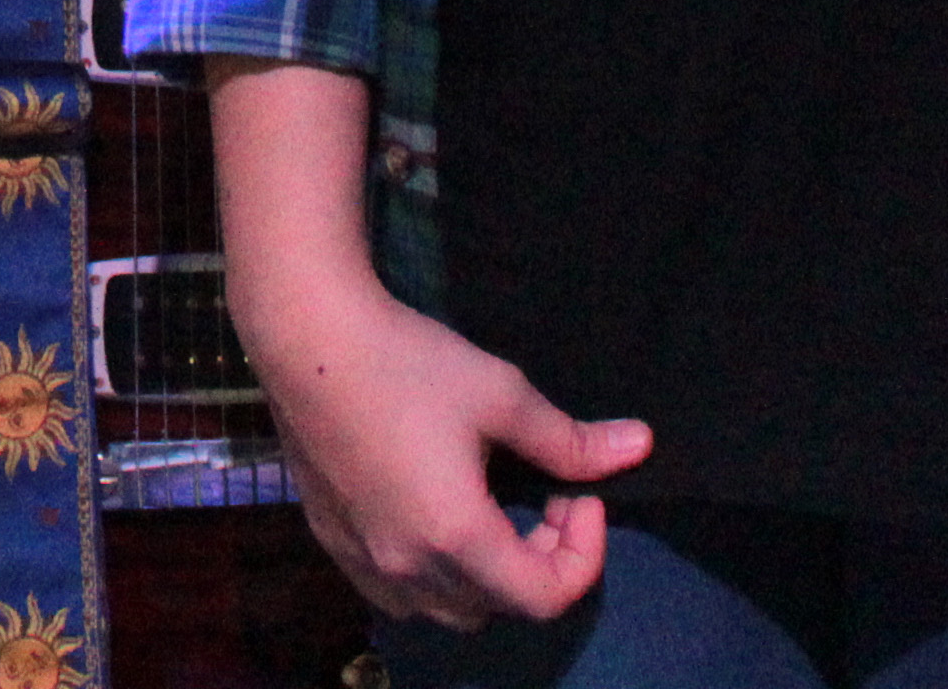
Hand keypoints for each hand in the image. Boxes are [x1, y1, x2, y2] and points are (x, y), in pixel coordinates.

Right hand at [241, 261, 649, 628]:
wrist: (305, 335)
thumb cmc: (408, 361)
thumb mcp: (501, 394)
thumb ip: (571, 440)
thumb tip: (642, 445)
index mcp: (457, 536)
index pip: (546, 596)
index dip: (584, 555)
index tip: (581, 495)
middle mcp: (409, 567)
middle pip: (501, 606)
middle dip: (541, 561)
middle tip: (548, 496)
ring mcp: (365, 560)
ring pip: (447, 610)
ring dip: (488, 578)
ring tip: (494, 511)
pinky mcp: (333, 541)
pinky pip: (398, 593)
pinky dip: (434, 576)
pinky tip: (434, 514)